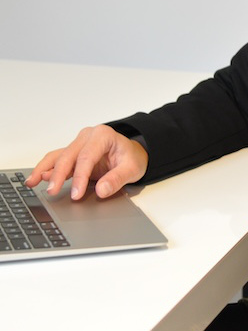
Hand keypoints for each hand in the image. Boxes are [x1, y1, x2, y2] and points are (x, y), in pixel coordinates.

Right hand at [25, 125, 148, 199]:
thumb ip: (117, 179)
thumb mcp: (132, 169)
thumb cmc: (132, 158)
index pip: (87, 157)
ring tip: (32, 182)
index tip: (76, 194)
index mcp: (103, 135)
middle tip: (52, 192)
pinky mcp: (74, 153)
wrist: (132, 154)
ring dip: (45, 169)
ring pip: (58, 156)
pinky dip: (46, 169)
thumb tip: (102, 190)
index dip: (80, 177)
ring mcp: (79, 144)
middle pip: (69, 156)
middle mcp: (88, 136)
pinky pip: (57, 160)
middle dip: (59, 175)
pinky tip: (37, 179)